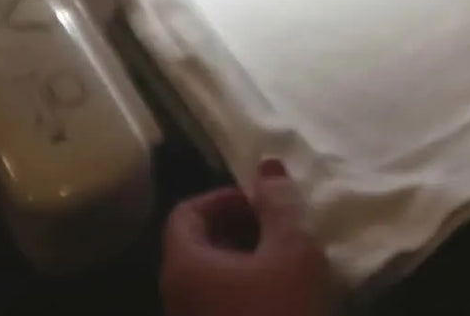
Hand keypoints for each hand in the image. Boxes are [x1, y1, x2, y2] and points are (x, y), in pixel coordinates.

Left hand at [162, 160, 342, 315]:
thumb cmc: (282, 314)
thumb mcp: (292, 253)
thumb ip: (279, 206)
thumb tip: (266, 168)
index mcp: (185, 265)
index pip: (186, 212)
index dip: (224, 198)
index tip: (263, 206)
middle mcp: (176, 296)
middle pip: (196, 246)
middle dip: (239, 229)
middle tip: (280, 231)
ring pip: (211, 280)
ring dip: (246, 263)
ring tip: (287, 266)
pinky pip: (221, 307)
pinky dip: (246, 293)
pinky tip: (283, 302)